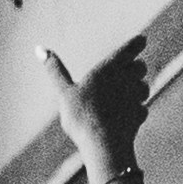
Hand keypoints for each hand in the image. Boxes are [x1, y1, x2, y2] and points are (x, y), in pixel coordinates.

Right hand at [51, 43, 152, 183]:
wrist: (103, 144)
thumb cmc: (82, 116)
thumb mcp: (64, 92)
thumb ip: (55, 70)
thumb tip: (38, 48)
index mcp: (109, 69)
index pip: (130, 49)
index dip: (136, 43)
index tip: (141, 39)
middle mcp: (127, 80)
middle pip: (141, 66)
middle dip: (137, 67)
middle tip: (132, 68)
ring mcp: (136, 98)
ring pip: (144, 87)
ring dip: (139, 88)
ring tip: (128, 94)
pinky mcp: (140, 116)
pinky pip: (141, 109)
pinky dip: (136, 110)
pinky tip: (126, 117)